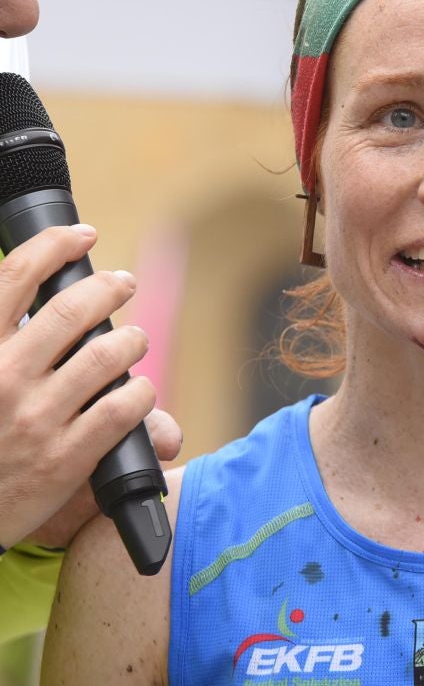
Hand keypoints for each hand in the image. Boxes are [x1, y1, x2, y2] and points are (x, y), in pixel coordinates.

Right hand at [0, 225, 174, 548]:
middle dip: (109, 289)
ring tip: (135, 341)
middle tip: (124, 283)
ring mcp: (35, 419)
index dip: (53, 245)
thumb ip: (5, 337)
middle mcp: (2, 378)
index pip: (14, 278)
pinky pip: (123, 408)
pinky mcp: (66, 458)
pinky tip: (138, 392)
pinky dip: (140, 394)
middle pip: (73, 310)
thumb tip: (37, 294)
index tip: (82, 235)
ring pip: (108, 355)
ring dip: (133, 341)